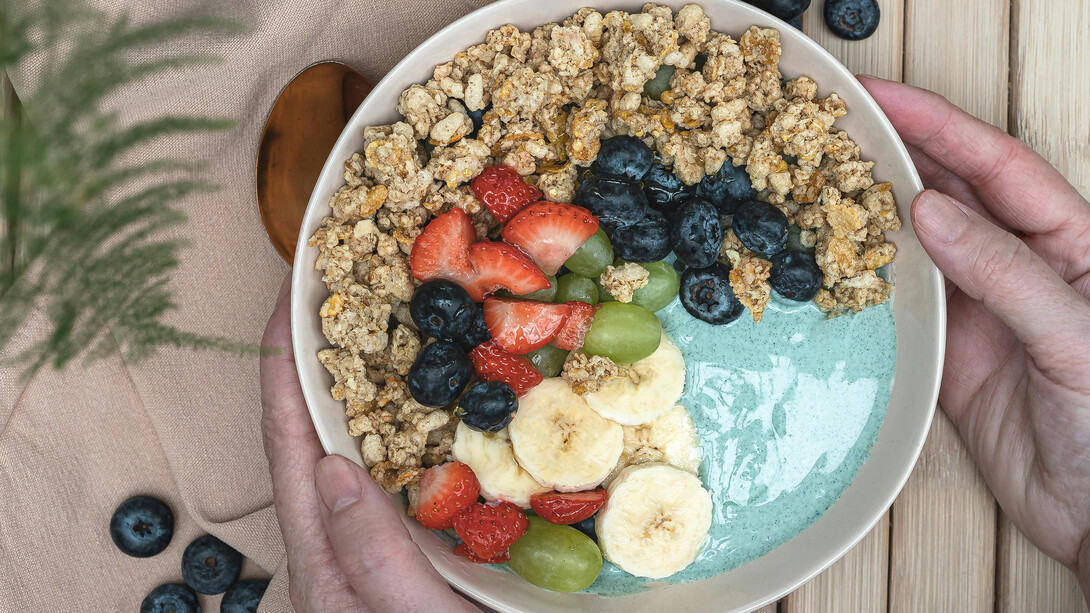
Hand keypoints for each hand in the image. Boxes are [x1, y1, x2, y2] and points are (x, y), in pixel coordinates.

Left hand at [260, 275, 479, 612]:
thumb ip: (370, 558)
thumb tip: (335, 469)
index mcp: (323, 554)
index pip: (290, 441)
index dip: (283, 364)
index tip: (290, 294)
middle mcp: (346, 536)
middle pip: (321, 428)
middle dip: (328, 352)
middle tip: (352, 285)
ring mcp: (387, 536)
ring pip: (373, 442)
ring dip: (381, 378)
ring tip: (403, 318)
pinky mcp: (429, 540)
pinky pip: (419, 467)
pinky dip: (431, 421)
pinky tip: (458, 395)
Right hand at [860, 76, 1089, 596]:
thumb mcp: (1074, 336)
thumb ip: (1005, 273)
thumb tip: (933, 212)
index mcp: (1070, 244)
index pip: (997, 164)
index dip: (939, 125)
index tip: (883, 101)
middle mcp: (1020, 267)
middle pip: (951, 193)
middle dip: (896, 156)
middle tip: (835, 132)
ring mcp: (980, 310)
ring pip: (917, 246)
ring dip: (873, 215)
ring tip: (823, 185)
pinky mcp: (948, 356)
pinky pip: (900, 307)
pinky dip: (865, 285)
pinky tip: (836, 266)